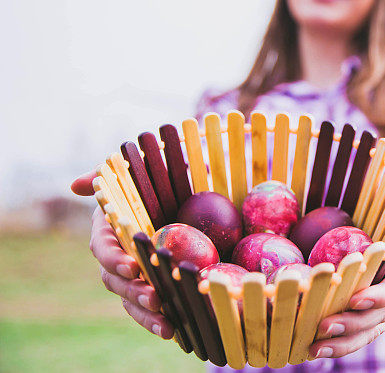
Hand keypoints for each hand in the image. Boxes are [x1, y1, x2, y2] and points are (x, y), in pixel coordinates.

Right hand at [72, 172, 173, 338]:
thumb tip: (80, 183)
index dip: (114, 258)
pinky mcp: (156, 285)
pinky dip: (159, 322)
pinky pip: (152, 309)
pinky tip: (174, 331)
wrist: (192, 187)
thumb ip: (112, 173)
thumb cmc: (162, 175)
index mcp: (110, 227)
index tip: (133, 266)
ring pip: (131, 300)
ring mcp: (136, 273)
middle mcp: (118, 254)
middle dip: (133, 291)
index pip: (103, 247)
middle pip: (115, 280)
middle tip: (155, 297)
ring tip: (166, 322)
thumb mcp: (143, 166)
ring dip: (146, 313)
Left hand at [309, 162, 384, 358]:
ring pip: (373, 327)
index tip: (357, 299)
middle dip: (358, 322)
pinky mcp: (374, 308)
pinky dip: (341, 342)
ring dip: (346, 341)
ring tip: (315, 348)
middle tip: (325, 326)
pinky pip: (361, 330)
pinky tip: (312, 349)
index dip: (384, 293)